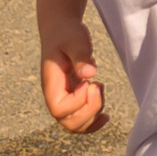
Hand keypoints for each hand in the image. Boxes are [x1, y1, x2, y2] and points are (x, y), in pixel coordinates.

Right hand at [38, 19, 107, 133]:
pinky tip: (105, 115)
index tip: (88, 82)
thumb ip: (81, 56)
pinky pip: (81, 120)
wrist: (61, 30)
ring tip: (100, 89)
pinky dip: (94, 121)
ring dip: (93, 115)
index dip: (77, 102)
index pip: (59, 110)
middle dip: (89, 110)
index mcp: (51, 84)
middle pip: (68, 123)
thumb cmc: (67, 34)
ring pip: (76, 125)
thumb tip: (90, 73)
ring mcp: (64, 99)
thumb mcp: (75, 40)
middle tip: (98, 86)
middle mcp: (55, 96)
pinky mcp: (73, 98)